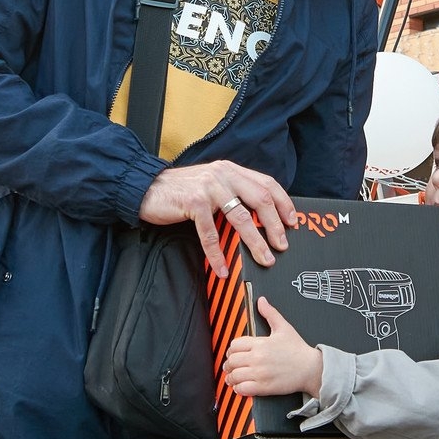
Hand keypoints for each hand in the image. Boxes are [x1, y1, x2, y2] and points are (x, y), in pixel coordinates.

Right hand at [139, 161, 296, 276]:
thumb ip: (232, 192)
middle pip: (260, 199)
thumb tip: (258, 215)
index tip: (292, 222)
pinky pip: (211, 233)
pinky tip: (223, 268)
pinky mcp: (194, 202)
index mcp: (231, 170)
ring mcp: (209, 187)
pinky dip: (218, 254)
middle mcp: (223, 175)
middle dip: (275, 225)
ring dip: (255, 242)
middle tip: (282, 245)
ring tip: (264, 258)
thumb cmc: (180, 190)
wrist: (146, 187)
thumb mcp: (211, 184)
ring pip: (241, 217)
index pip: (267, 183)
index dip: (283, 203)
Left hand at [223, 297, 321, 396]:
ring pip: (235, 375)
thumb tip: (261, 301)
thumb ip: (270, 313)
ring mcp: (260, 373)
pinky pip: (242, 389)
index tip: (233, 353)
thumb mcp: (284, 327)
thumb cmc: (298, 349)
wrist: (311, 368)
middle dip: (229, 363)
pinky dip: (238, 388)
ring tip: (232, 377)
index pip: (235, 345)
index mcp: (260, 343)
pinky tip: (240, 386)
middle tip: (230, 366)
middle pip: (232, 360)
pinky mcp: (264, 387)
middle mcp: (257, 358)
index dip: (231, 349)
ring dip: (231, 377)